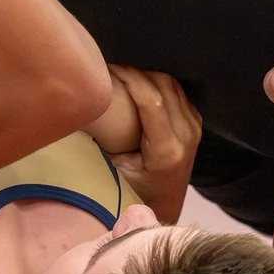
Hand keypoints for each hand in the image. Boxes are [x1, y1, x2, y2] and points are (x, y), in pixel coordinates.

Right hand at [95, 65, 203, 223]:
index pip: (152, 99)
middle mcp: (186, 136)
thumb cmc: (132, 192)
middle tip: (110, 68)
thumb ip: (103, 143)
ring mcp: (194, 129)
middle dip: (135, 70)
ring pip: (172, 84)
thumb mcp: (113, 171)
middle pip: (164, 85)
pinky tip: (137, 84)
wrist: (163, 205)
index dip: (130, 77)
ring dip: (146, 74)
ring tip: (121, 74)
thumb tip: (78, 111)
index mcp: (167, 150)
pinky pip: (177, 92)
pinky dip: (157, 82)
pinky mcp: (195, 123)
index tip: (108, 69)